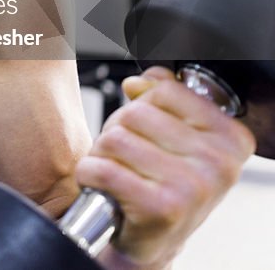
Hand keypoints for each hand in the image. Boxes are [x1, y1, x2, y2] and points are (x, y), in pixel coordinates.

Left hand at [75, 66, 255, 266]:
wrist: (155, 239)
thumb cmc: (164, 183)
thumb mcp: (175, 135)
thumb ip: (163, 98)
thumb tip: (139, 82)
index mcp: (231, 139)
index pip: (166, 90)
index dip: (143, 104)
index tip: (149, 130)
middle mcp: (219, 164)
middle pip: (134, 113)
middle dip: (119, 130)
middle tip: (130, 158)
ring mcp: (192, 188)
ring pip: (114, 138)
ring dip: (102, 154)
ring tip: (120, 172)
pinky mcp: (160, 209)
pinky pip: (100, 169)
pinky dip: (89, 175)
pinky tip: (104, 187)